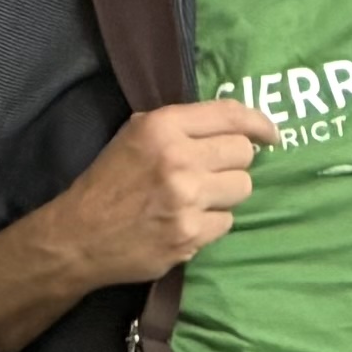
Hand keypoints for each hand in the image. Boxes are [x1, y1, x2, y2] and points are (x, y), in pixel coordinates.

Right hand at [0, 99, 286, 351]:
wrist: (78, 236)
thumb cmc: (108, 181)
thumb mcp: (135, 134)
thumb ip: (181, 125)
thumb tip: (235, 124)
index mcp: (163, 127)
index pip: (230, 116)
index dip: (260, 123)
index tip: (272, 135)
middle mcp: (178, 159)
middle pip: (243, 154)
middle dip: (233, 163)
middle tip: (213, 172)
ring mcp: (186, 200)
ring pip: (242, 188)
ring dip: (225, 194)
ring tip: (198, 199)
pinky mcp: (190, 235)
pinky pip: (227, 223)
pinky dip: (211, 223)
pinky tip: (186, 222)